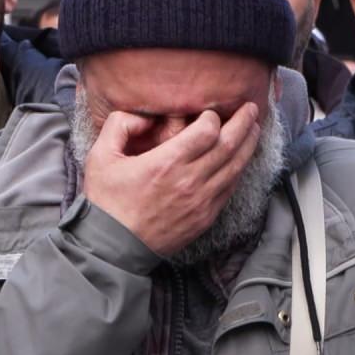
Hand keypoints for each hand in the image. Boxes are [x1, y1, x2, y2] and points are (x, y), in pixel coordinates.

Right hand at [82, 104, 261, 256]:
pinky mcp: (205, 217)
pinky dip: (238, 170)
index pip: (207, 131)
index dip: (212, 117)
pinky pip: (230, 189)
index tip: (209, 112)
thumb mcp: (100, 157)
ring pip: (235, 167)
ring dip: (248, 145)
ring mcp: (201, 201)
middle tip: (251, 108)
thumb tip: (146, 115)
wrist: (113, 247)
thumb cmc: (106, 202)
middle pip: (229, 145)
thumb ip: (119, 125)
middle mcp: (189, 181)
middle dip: (244, 123)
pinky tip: (240, 160)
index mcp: (166, 163)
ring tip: (254, 129)